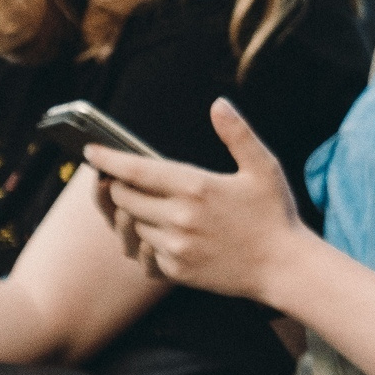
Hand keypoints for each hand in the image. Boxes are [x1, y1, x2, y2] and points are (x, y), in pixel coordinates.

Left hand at [82, 99, 305, 301]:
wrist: (283, 267)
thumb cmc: (275, 213)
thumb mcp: (263, 167)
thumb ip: (237, 133)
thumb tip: (218, 104)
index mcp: (197, 187)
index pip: (137, 170)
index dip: (109, 159)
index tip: (91, 151)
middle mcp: (180, 218)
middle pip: (126, 198)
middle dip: (119, 186)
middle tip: (124, 179)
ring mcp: (176, 247)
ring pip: (134, 225)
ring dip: (136, 214)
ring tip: (151, 205)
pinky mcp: (176, 270)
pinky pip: (147, 252)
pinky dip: (150, 240)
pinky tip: (168, 232)